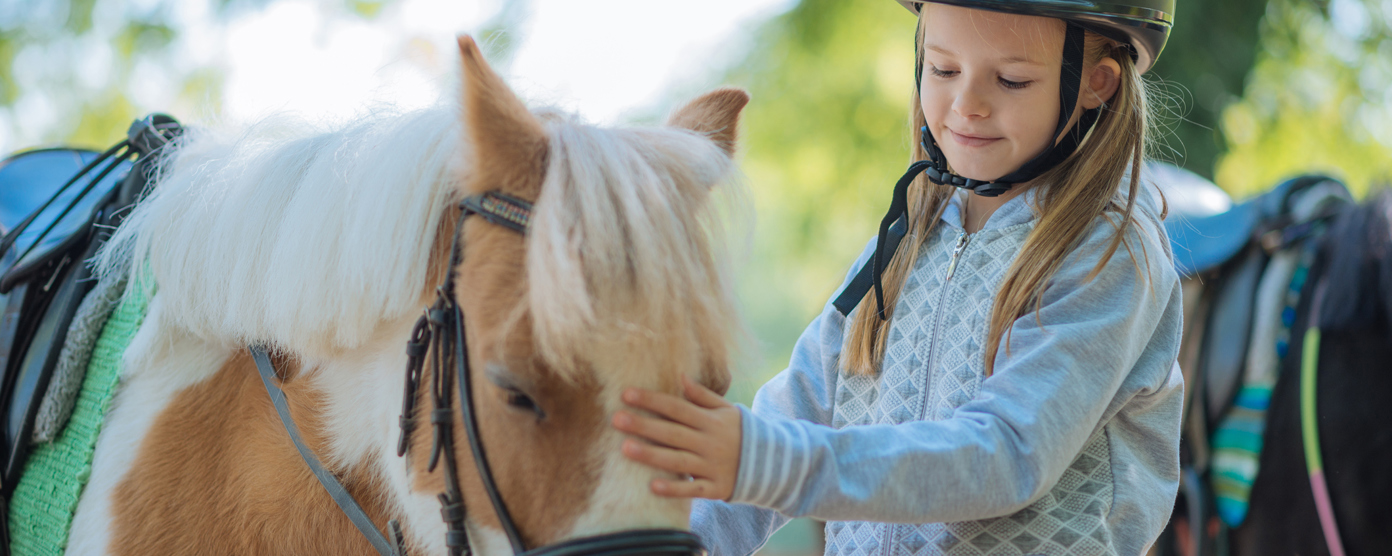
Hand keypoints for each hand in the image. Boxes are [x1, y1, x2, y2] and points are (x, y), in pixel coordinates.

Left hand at [612, 375, 741, 499]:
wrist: (772, 464)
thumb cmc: (739, 432)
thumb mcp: (726, 410)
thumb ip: (702, 395)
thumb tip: (680, 376)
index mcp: (711, 421)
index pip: (677, 407)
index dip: (652, 400)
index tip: (627, 394)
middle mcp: (710, 443)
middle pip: (673, 433)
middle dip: (644, 425)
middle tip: (616, 419)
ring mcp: (713, 467)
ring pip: (678, 461)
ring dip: (652, 455)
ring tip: (625, 448)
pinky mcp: (716, 488)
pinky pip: (693, 490)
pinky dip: (675, 489)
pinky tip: (652, 486)